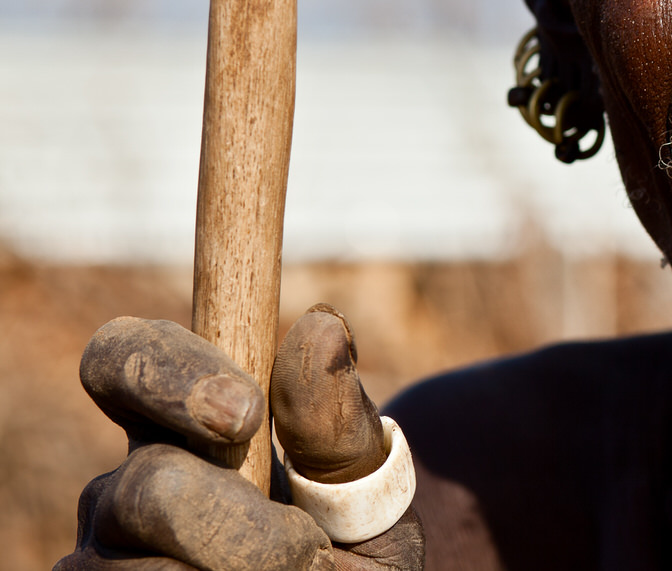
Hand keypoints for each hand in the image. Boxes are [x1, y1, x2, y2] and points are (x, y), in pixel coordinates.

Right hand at [56, 309, 422, 570]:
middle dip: (239, 522)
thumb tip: (320, 327)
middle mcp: (120, 486)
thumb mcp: (363, 480)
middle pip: (147, 484)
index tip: (247, 414)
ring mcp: (103, 558)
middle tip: (305, 546)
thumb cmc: (353, 535)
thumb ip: (335, 419)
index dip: (171, 373)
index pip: (119, 356)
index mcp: (177, 423)